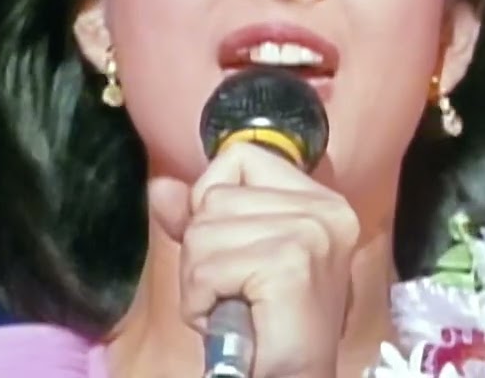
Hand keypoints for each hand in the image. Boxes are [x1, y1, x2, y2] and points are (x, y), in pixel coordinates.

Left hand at [150, 143, 360, 377]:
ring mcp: (311, 233)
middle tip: (235, 291)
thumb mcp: (232, 259)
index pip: (241, 156)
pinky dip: (202, 303)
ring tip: (234, 306)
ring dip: (200, 281)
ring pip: (203, 232)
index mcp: (320, 199)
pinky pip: (207, 269)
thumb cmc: (269, 328)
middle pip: (214, 196)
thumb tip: (160, 187)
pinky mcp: (291, 263)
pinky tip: (229, 319)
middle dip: (203, 251)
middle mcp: (324, 209)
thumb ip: (200, 219)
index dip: (214, 200)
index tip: (232, 247)